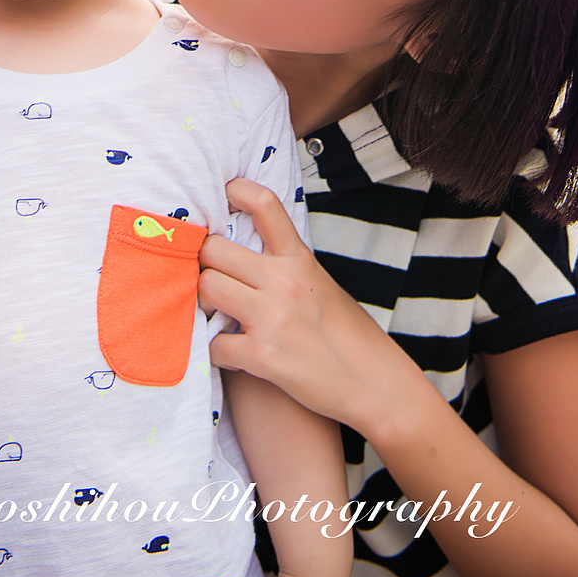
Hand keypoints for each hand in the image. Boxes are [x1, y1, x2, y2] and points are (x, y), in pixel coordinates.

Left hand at [200, 178, 408, 437]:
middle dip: (203, 260)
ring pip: (207, 288)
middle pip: (214, 249)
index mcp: (299, 259)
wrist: (374, 385)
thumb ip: (288, 267)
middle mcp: (283, 282)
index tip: (224, 195)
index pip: (265, 205)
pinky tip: (229, 352)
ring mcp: (271, 318)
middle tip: (207, 273)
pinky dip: (216, 350)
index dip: (238, 191)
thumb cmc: (349, 336)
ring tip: (214, 311)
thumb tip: (252, 255)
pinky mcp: (262, 356)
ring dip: (203, 301)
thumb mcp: (323, 286)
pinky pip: (214, 344)